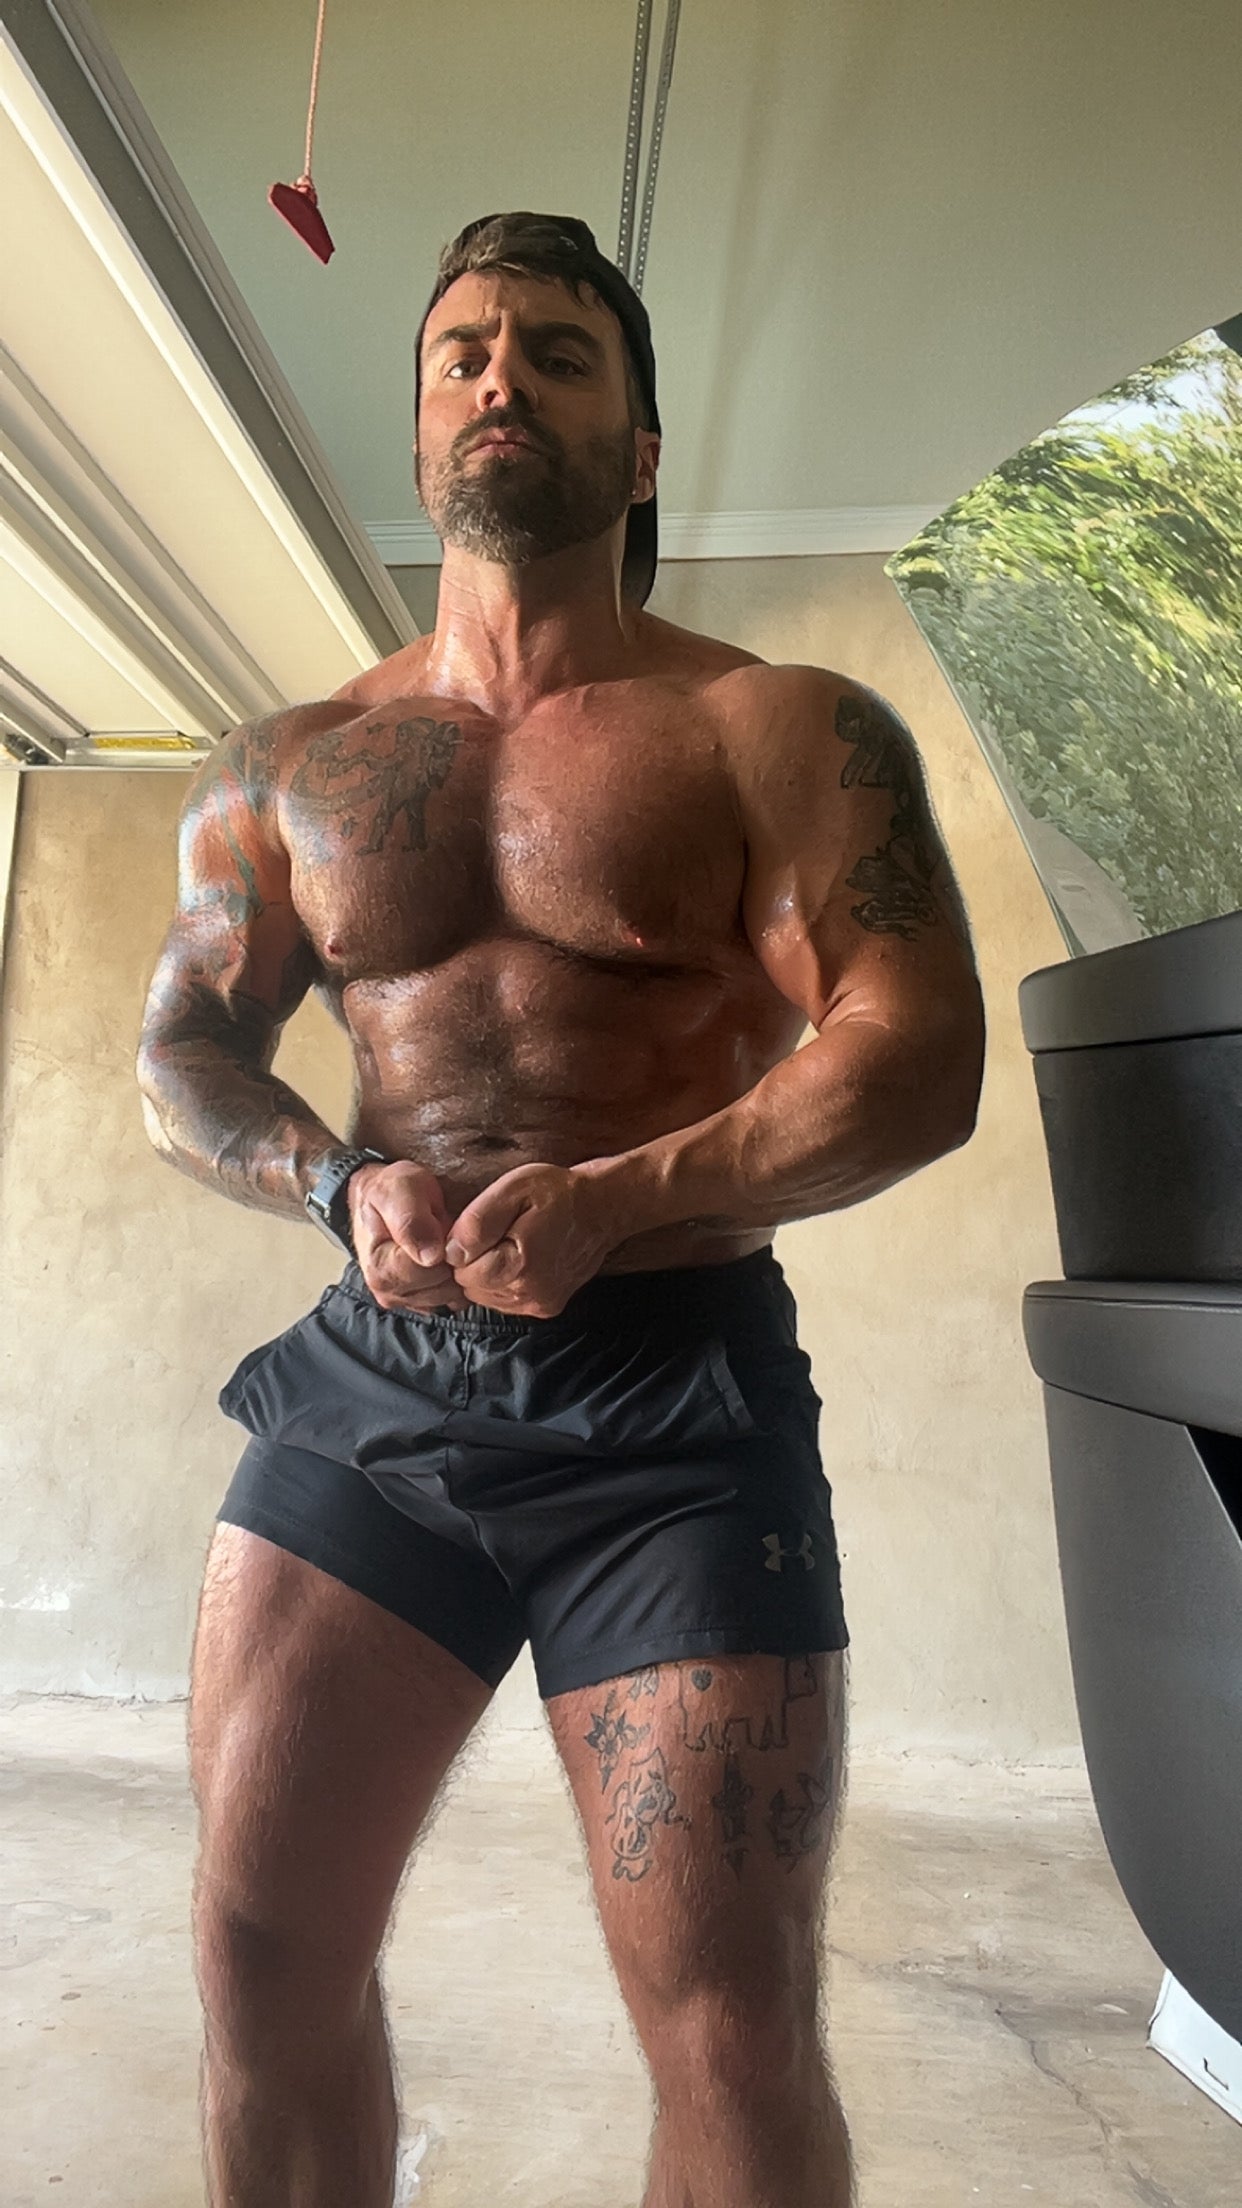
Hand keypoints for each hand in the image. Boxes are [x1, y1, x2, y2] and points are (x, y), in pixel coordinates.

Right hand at [347, 1160, 466, 1311]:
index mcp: (380, 1269)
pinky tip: (443, 1255)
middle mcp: (388, 1292)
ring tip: (441, 1241)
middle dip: (451, 1257)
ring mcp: (404, 1300)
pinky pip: (453, 1298)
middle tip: (441, 1229)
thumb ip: (411, 1220)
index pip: (431, 1270)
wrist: (381, 1196)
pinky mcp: (420, 1303)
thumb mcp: (399, 1188)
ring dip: (453, 1267)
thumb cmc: (391, 1189)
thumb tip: (431, 1257)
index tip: (438, 1221)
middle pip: (444, 1286)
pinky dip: (454, 1278)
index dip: (445, 1245)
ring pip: (451, 1294)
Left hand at [444, 1163, 613, 1317]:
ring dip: (489, 1274)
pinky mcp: (546, 1307)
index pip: (461, 1270)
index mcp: (519, 1265)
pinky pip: (506, 1301)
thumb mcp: (514, 1189)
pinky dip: (505, 1282)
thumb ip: (477, 1222)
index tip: (484, 1227)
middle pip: (471, 1287)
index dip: (464, 1247)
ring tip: (510, 1245)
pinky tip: (521, 1259)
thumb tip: (450, 1252)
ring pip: (487, 1297)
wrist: (602, 1208)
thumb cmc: (558, 1193)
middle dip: (475, 1262)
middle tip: (498, 1234)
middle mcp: (529, 1293)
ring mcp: (539, 1304)